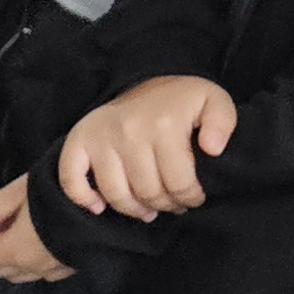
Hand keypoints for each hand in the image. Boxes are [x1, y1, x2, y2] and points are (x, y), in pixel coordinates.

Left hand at [0, 180, 70, 282]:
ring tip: (7, 225)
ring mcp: (50, 271)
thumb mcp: (20, 192)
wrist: (112, 198)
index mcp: (13, 251)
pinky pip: (33, 270)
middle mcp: (29, 268)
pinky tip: (32, 235)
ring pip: (10, 272)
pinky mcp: (67, 266)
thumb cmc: (61, 191)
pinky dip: (22, 257)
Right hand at [57, 75, 236, 218]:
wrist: (147, 83)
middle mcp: (128, 131)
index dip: (190, 197)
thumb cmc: (182, 101)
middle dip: (165, 205)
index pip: (178, 182)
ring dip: (133, 210)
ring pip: (114, 193)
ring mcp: (100, 137)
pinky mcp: (78, 140)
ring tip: (149, 209)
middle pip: (146, 192)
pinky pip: (70, 178)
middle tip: (174, 204)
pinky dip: (83, 198)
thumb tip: (213, 149)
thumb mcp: (214, 101)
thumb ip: (223, 122)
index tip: (194, 198)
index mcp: (164, 124)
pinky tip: (100, 207)